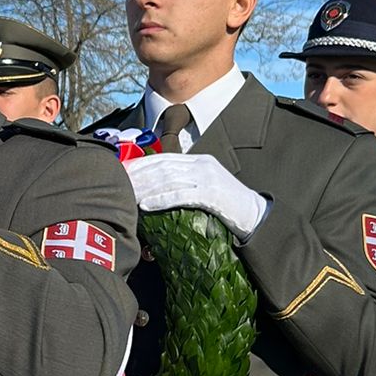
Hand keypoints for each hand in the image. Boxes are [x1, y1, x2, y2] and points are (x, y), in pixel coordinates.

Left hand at [122, 152, 269, 240]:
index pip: (163, 158)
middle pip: (162, 167)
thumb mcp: (205, 189)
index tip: (121, 171)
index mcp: (199, 161)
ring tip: (127, 195)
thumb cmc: (227, 207)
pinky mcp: (213, 195)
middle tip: (117, 183)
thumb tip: (155, 192)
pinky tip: (146, 205)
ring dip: (145, 188)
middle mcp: (202, 165)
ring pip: (169, 179)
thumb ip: (185, 185)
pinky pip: (182, 195)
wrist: (257, 216)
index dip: (140, 164)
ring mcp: (208, 179)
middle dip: (138, 175)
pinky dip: (162, 199)